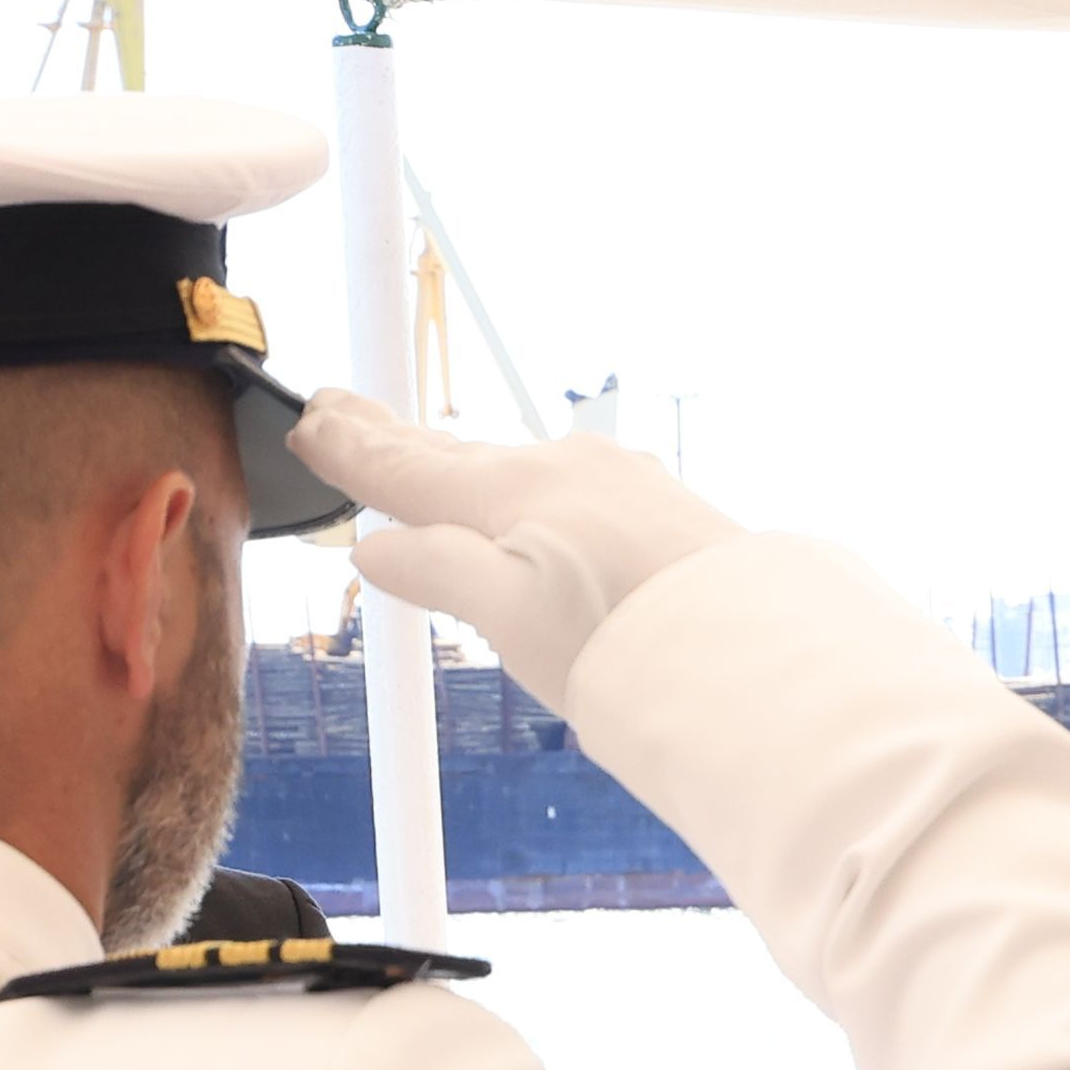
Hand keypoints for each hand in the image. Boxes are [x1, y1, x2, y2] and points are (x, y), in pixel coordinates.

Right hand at [296, 396, 752, 713]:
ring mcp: (618, 485)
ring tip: (421, 456)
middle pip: (456, 455)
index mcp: (511, 491)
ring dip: (461, 463)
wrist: (757, 659)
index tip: (311, 419)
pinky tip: (524, 501)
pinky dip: (525, 487)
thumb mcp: (508, 617)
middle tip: (346, 409)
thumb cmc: (630, 648)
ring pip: (514, 470)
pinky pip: (568, 488)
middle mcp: (563, 471)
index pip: (407, 466)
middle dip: (396, 438)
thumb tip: (378, 547)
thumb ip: (439, 572)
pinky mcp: (661, 513)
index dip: (353, 448)